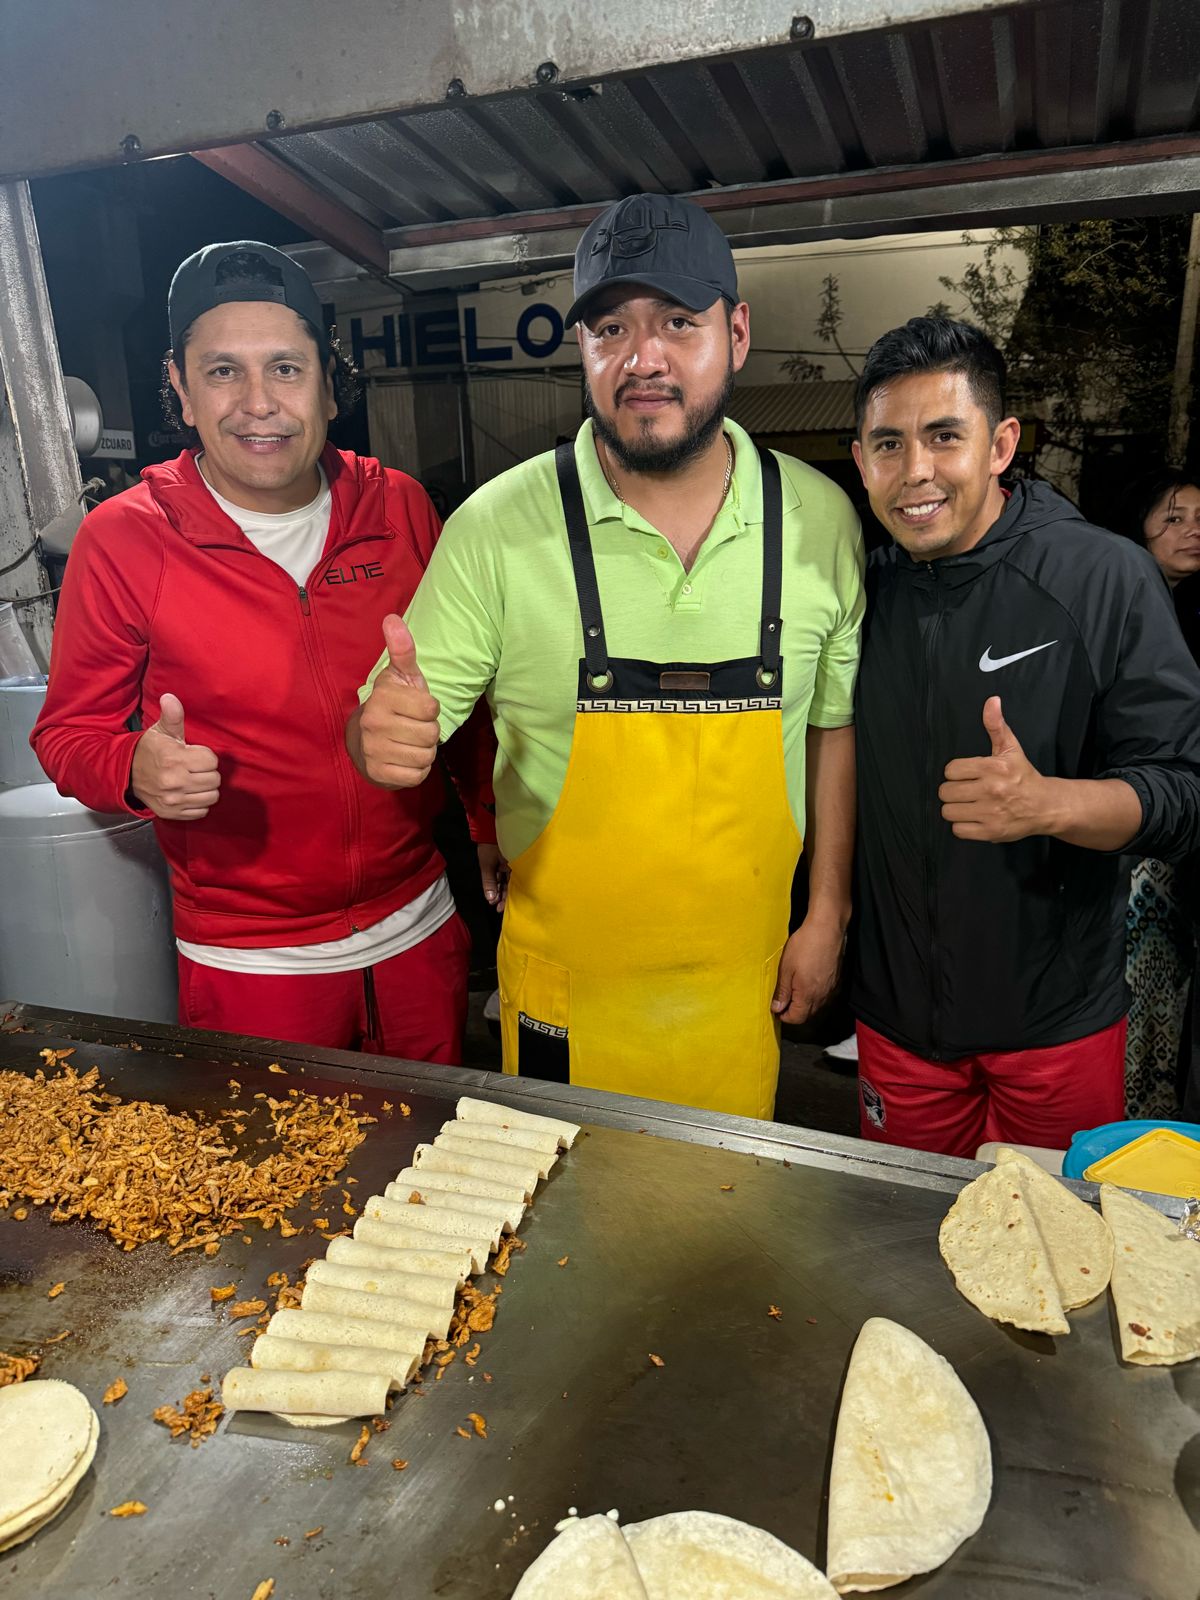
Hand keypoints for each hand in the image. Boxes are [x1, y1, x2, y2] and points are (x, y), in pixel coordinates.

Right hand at [130, 694, 220, 820]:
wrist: (126, 774)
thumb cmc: (149, 750)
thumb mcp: (161, 731)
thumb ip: (172, 716)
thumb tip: (170, 697)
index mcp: (174, 759)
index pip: (211, 761)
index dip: (205, 756)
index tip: (193, 754)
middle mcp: (174, 782)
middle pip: (214, 780)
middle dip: (207, 772)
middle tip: (194, 768)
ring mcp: (173, 800)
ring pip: (211, 797)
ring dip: (206, 788)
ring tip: (193, 780)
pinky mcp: (171, 813)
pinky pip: (201, 811)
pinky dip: (199, 803)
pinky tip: (189, 793)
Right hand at [357, 615, 440, 788]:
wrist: (364, 742)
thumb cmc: (393, 705)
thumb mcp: (401, 677)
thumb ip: (403, 650)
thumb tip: (392, 619)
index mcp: (382, 697)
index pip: (431, 708)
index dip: (430, 709)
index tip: (415, 708)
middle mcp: (374, 723)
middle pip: (431, 734)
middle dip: (429, 732)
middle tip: (413, 727)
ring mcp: (374, 750)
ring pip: (426, 756)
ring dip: (424, 752)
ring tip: (409, 742)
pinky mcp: (379, 773)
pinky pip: (417, 775)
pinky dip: (417, 770)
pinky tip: (404, 759)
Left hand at [477, 843, 509, 912]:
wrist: (488, 827)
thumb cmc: (490, 844)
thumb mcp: (487, 864)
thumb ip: (489, 882)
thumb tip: (491, 898)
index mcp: (514, 868)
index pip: (513, 887)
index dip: (506, 898)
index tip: (500, 908)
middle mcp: (515, 867)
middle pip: (511, 885)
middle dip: (504, 896)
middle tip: (497, 907)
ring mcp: (511, 864)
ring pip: (508, 881)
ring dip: (501, 890)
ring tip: (494, 900)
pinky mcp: (506, 861)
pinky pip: (505, 875)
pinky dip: (500, 882)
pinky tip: (495, 890)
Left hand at [771, 917, 844, 1023]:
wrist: (827, 928)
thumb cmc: (805, 945)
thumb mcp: (786, 968)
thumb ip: (782, 991)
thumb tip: (777, 1008)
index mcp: (808, 996)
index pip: (796, 1018)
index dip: (784, 1016)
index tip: (776, 1008)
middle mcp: (822, 996)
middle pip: (807, 1014)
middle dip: (794, 1010)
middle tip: (783, 998)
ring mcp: (831, 989)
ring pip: (817, 1005)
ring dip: (805, 1002)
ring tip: (794, 988)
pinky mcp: (837, 980)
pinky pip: (825, 995)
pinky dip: (815, 993)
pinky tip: (808, 981)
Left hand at [939, 696, 1051, 841]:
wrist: (1045, 805)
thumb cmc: (1024, 777)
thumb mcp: (1011, 748)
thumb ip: (996, 725)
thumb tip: (991, 701)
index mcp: (993, 768)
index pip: (951, 770)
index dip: (956, 773)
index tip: (966, 775)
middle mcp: (991, 790)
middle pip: (946, 791)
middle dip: (953, 791)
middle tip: (967, 791)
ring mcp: (991, 812)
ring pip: (948, 811)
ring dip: (956, 809)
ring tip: (969, 805)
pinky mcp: (991, 832)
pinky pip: (958, 830)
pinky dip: (963, 826)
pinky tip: (974, 818)